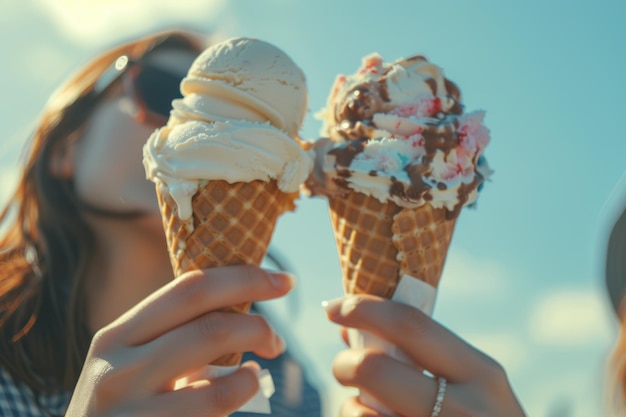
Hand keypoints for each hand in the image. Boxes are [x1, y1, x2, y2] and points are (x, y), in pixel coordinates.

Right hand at [66, 266, 293, 416]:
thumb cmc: (124, 412)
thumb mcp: (132, 368)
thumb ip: (171, 338)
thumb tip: (240, 303)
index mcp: (118, 336)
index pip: (189, 287)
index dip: (243, 278)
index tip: (282, 280)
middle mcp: (119, 364)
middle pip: (205, 316)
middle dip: (257, 315)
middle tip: (277, 336)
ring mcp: (130, 404)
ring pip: (210, 349)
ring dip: (254, 345)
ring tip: (263, 362)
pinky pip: (213, 400)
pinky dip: (243, 386)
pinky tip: (248, 383)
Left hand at [324, 294, 526, 416]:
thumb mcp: (470, 387)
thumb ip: (419, 356)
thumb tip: (350, 328)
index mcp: (482, 374)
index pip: (411, 326)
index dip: (364, 309)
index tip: (333, 307)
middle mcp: (468, 409)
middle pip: (375, 369)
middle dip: (345, 364)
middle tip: (343, 367)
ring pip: (359, 414)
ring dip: (351, 409)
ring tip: (368, 411)